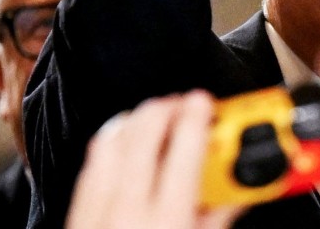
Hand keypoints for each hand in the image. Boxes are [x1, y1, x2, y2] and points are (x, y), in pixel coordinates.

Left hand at [67, 91, 242, 228]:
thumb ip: (219, 220)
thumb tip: (242, 192)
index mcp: (167, 219)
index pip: (184, 150)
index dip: (197, 117)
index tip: (206, 103)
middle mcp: (128, 208)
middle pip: (144, 131)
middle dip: (167, 107)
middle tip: (185, 106)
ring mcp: (97, 208)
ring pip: (114, 137)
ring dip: (138, 118)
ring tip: (159, 117)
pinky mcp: (77, 212)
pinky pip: (93, 159)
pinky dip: (112, 139)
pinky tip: (125, 141)